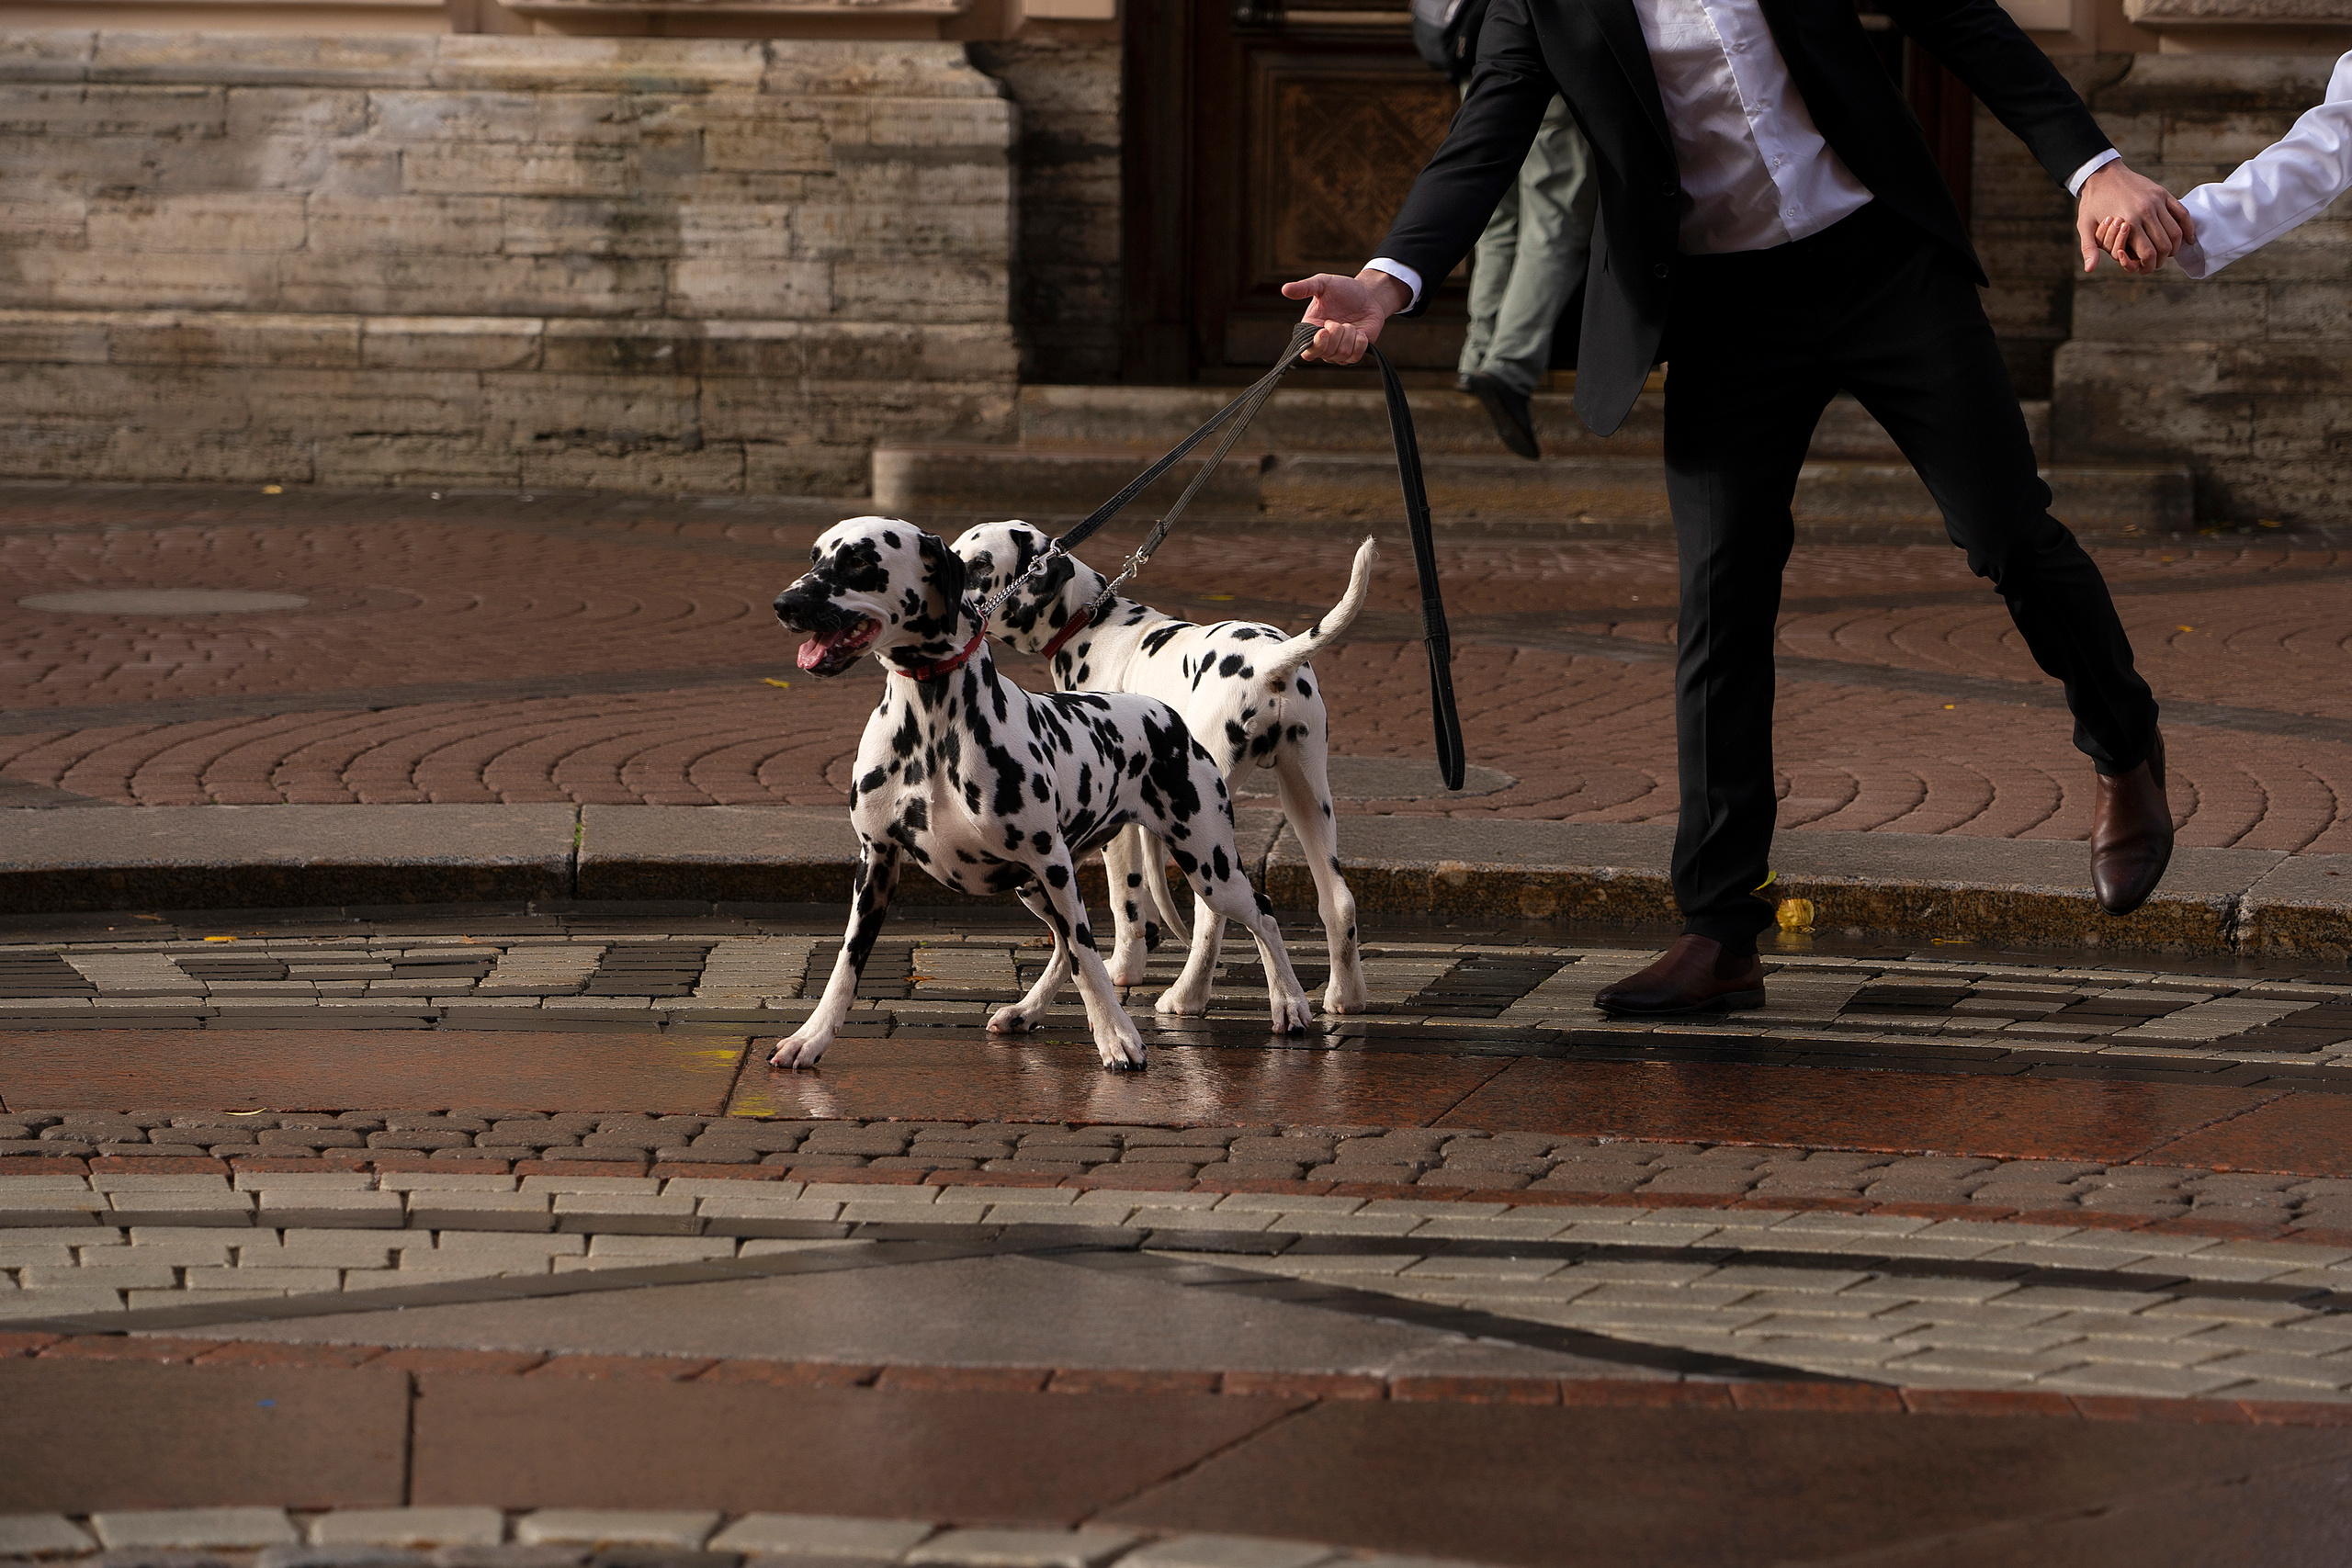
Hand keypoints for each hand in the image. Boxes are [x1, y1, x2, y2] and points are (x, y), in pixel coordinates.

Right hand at [1282, 270, 1411, 363]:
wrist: (1369, 295)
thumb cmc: (1344, 290)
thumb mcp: (1323, 284)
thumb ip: (1304, 287)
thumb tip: (1284, 289)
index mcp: (1311, 331)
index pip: (1307, 351)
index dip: (1316, 344)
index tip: (1324, 330)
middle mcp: (1324, 344)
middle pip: (1325, 354)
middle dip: (1335, 334)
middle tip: (1338, 320)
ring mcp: (1340, 351)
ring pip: (1342, 353)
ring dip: (1349, 334)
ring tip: (1350, 323)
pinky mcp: (1355, 353)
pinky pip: (1356, 356)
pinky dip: (1360, 342)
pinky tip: (1360, 331)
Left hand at [2078, 161, 2193, 274]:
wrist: (2102, 174)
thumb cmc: (2092, 202)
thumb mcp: (2084, 225)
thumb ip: (2089, 248)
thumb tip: (2090, 270)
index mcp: (2129, 221)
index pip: (2149, 253)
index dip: (2149, 266)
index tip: (2144, 270)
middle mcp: (2146, 211)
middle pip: (2164, 245)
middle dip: (2161, 260)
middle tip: (2155, 264)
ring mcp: (2157, 201)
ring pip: (2176, 232)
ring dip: (2174, 248)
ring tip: (2166, 254)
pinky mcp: (2163, 193)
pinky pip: (2182, 213)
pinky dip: (2188, 228)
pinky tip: (2188, 240)